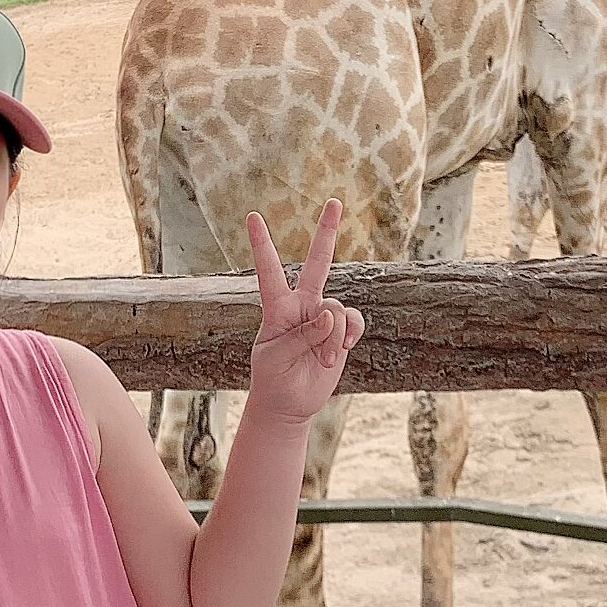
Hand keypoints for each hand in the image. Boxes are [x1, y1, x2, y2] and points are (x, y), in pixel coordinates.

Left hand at [246, 199, 365, 426]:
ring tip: (326, 360)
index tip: (252, 216)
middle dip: (326, 233)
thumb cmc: (273, 379)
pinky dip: (350, 336)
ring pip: (338, 311)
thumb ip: (303, 335)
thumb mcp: (277, 357)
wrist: (290, 404)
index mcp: (276, 308)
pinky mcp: (341, 332)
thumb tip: (331, 315)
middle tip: (334, 201)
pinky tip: (344, 350)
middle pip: (318, 263)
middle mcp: (301, 305)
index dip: (262, 244)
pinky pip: (354, 322)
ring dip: (335, 338)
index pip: (269, 271)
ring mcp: (323, 317)